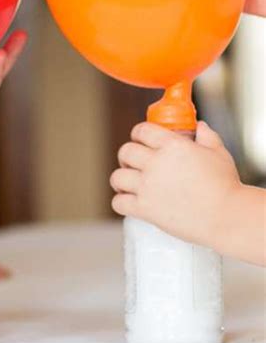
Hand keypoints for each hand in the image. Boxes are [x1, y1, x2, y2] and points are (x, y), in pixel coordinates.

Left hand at [110, 121, 241, 247]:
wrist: (226, 217)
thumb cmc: (225, 185)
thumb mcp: (219, 153)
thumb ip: (207, 136)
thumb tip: (200, 126)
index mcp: (172, 145)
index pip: (142, 130)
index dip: (139, 133)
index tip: (141, 140)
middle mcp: (156, 163)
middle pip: (125, 151)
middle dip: (127, 156)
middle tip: (133, 163)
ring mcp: (147, 186)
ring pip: (117, 176)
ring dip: (120, 179)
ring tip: (127, 183)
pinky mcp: (145, 209)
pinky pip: (118, 203)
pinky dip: (120, 202)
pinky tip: (128, 202)